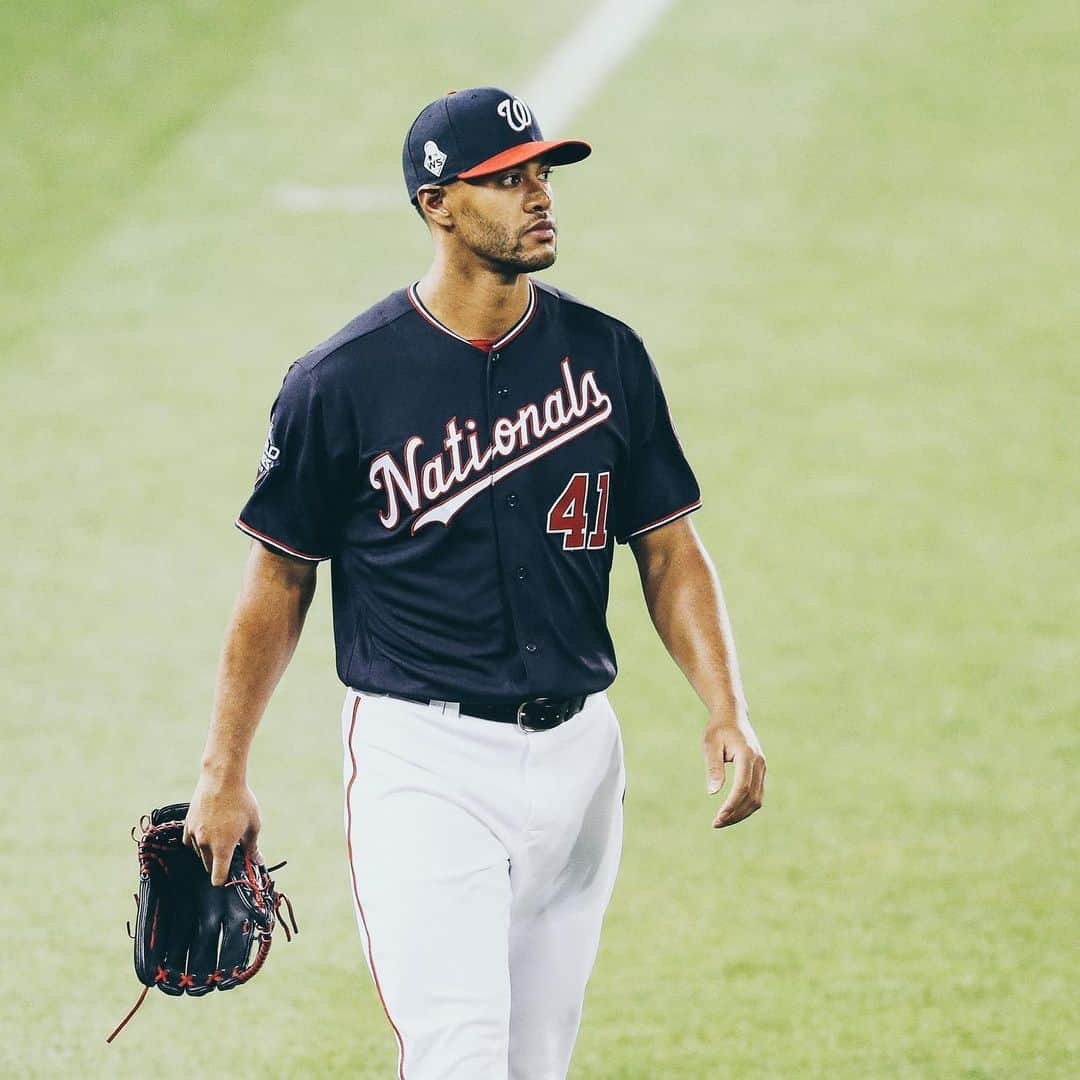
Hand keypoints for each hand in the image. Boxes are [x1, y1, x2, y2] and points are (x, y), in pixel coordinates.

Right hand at [183, 773, 260, 884]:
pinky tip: (209, 831)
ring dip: (209, 851)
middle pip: (209, 866)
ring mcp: (194, 834)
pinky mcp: (187, 824)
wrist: (221, 778)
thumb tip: (257, 862)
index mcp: (222, 848)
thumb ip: (253, 847)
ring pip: (200, 853)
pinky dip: (198, 841)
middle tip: (232, 849)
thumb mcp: (253, 825)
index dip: (224, 880)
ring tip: (223, 833)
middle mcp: (205, 844)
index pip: (217, 877)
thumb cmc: (241, 801)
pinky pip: (190, 841)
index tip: (231, 874)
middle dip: (219, 863)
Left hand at [703, 711, 765, 828]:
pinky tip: (731, 812)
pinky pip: (757, 794)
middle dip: (735, 814)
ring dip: (741, 813)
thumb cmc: (718, 729)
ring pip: (757, 799)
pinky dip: (745, 806)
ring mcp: (762, 767)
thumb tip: (712, 793)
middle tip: (716, 823)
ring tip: (721, 821)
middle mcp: (759, 762)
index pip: (742, 787)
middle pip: (752, 797)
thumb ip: (713, 767)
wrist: (733, 715)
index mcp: (747, 755)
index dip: (731, 805)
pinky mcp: (761, 771)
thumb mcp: (710, 745)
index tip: (718, 817)